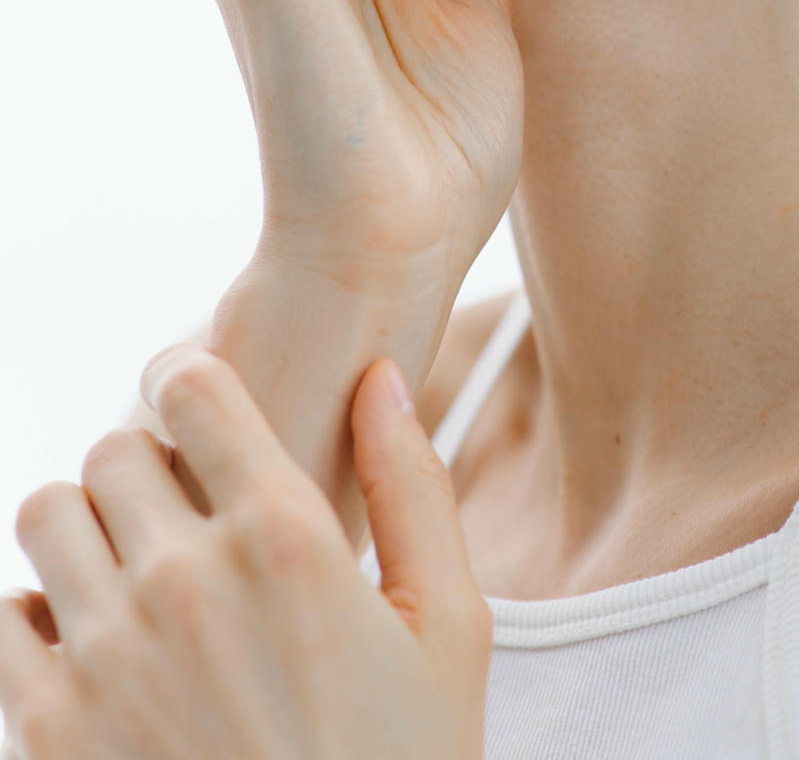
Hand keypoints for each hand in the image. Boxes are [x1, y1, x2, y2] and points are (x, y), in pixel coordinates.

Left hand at [0, 344, 489, 759]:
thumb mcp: (450, 630)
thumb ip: (413, 488)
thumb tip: (383, 377)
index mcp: (285, 537)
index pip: (191, 387)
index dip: (194, 383)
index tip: (203, 410)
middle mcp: (184, 580)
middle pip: (112, 449)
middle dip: (146, 468)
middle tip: (181, 516)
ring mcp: (104, 658)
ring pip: (45, 512)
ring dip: (85, 529)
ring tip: (132, 575)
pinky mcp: (43, 733)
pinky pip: (0, 617)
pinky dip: (34, 618)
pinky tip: (91, 650)